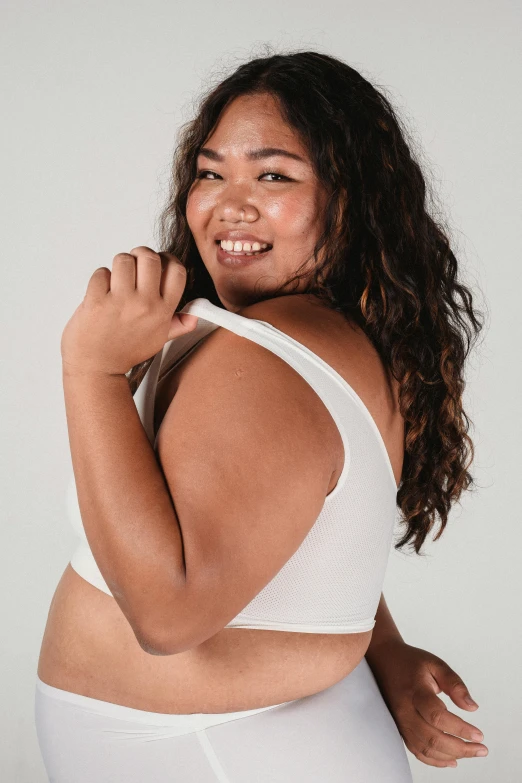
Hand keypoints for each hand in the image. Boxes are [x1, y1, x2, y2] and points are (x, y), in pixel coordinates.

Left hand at [61, 247, 198, 376]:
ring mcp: (120, 302)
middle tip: (134, 265)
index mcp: (162, 312)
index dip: (167, 260)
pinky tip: (101, 293)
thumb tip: (194, 317)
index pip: (177, 271)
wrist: (97, 367)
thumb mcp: (157, 340)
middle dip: (140, 255)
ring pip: (123, 259)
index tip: (159, 263)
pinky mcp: (97, 301)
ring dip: (118, 266)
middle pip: (150, 257)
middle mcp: (145, 305)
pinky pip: (101, 272)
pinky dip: (100, 279)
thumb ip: (177, 325)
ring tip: (116, 281)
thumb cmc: (124, 352)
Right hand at [368, 640, 487, 767]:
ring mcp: (401, 722)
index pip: (437, 716)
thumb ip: (454, 684)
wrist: (384, 661)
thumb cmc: (411, 662)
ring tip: (471, 752)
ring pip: (425, 748)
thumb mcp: (436, 664)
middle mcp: (405, 710)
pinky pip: (416, 751)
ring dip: (451, 756)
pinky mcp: (400, 728)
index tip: (479, 735)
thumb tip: (472, 707)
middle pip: (432, 738)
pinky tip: (452, 760)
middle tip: (481, 749)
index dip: (459, 729)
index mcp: (415, 691)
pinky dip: (435, 760)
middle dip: (460, 748)